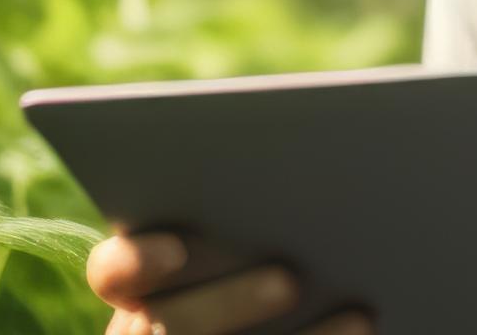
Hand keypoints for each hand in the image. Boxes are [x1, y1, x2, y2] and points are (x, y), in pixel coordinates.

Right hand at [85, 223, 373, 334]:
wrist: (278, 307)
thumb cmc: (268, 237)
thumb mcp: (244, 217)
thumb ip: (247, 199)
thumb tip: (293, 159)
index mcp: (140, 283)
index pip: (113, 273)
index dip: (135, 263)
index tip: (176, 247)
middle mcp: (150, 328)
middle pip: (168, 328)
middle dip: (232, 303)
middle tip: (289, 278)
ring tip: (358, 312)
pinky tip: (364, 324)